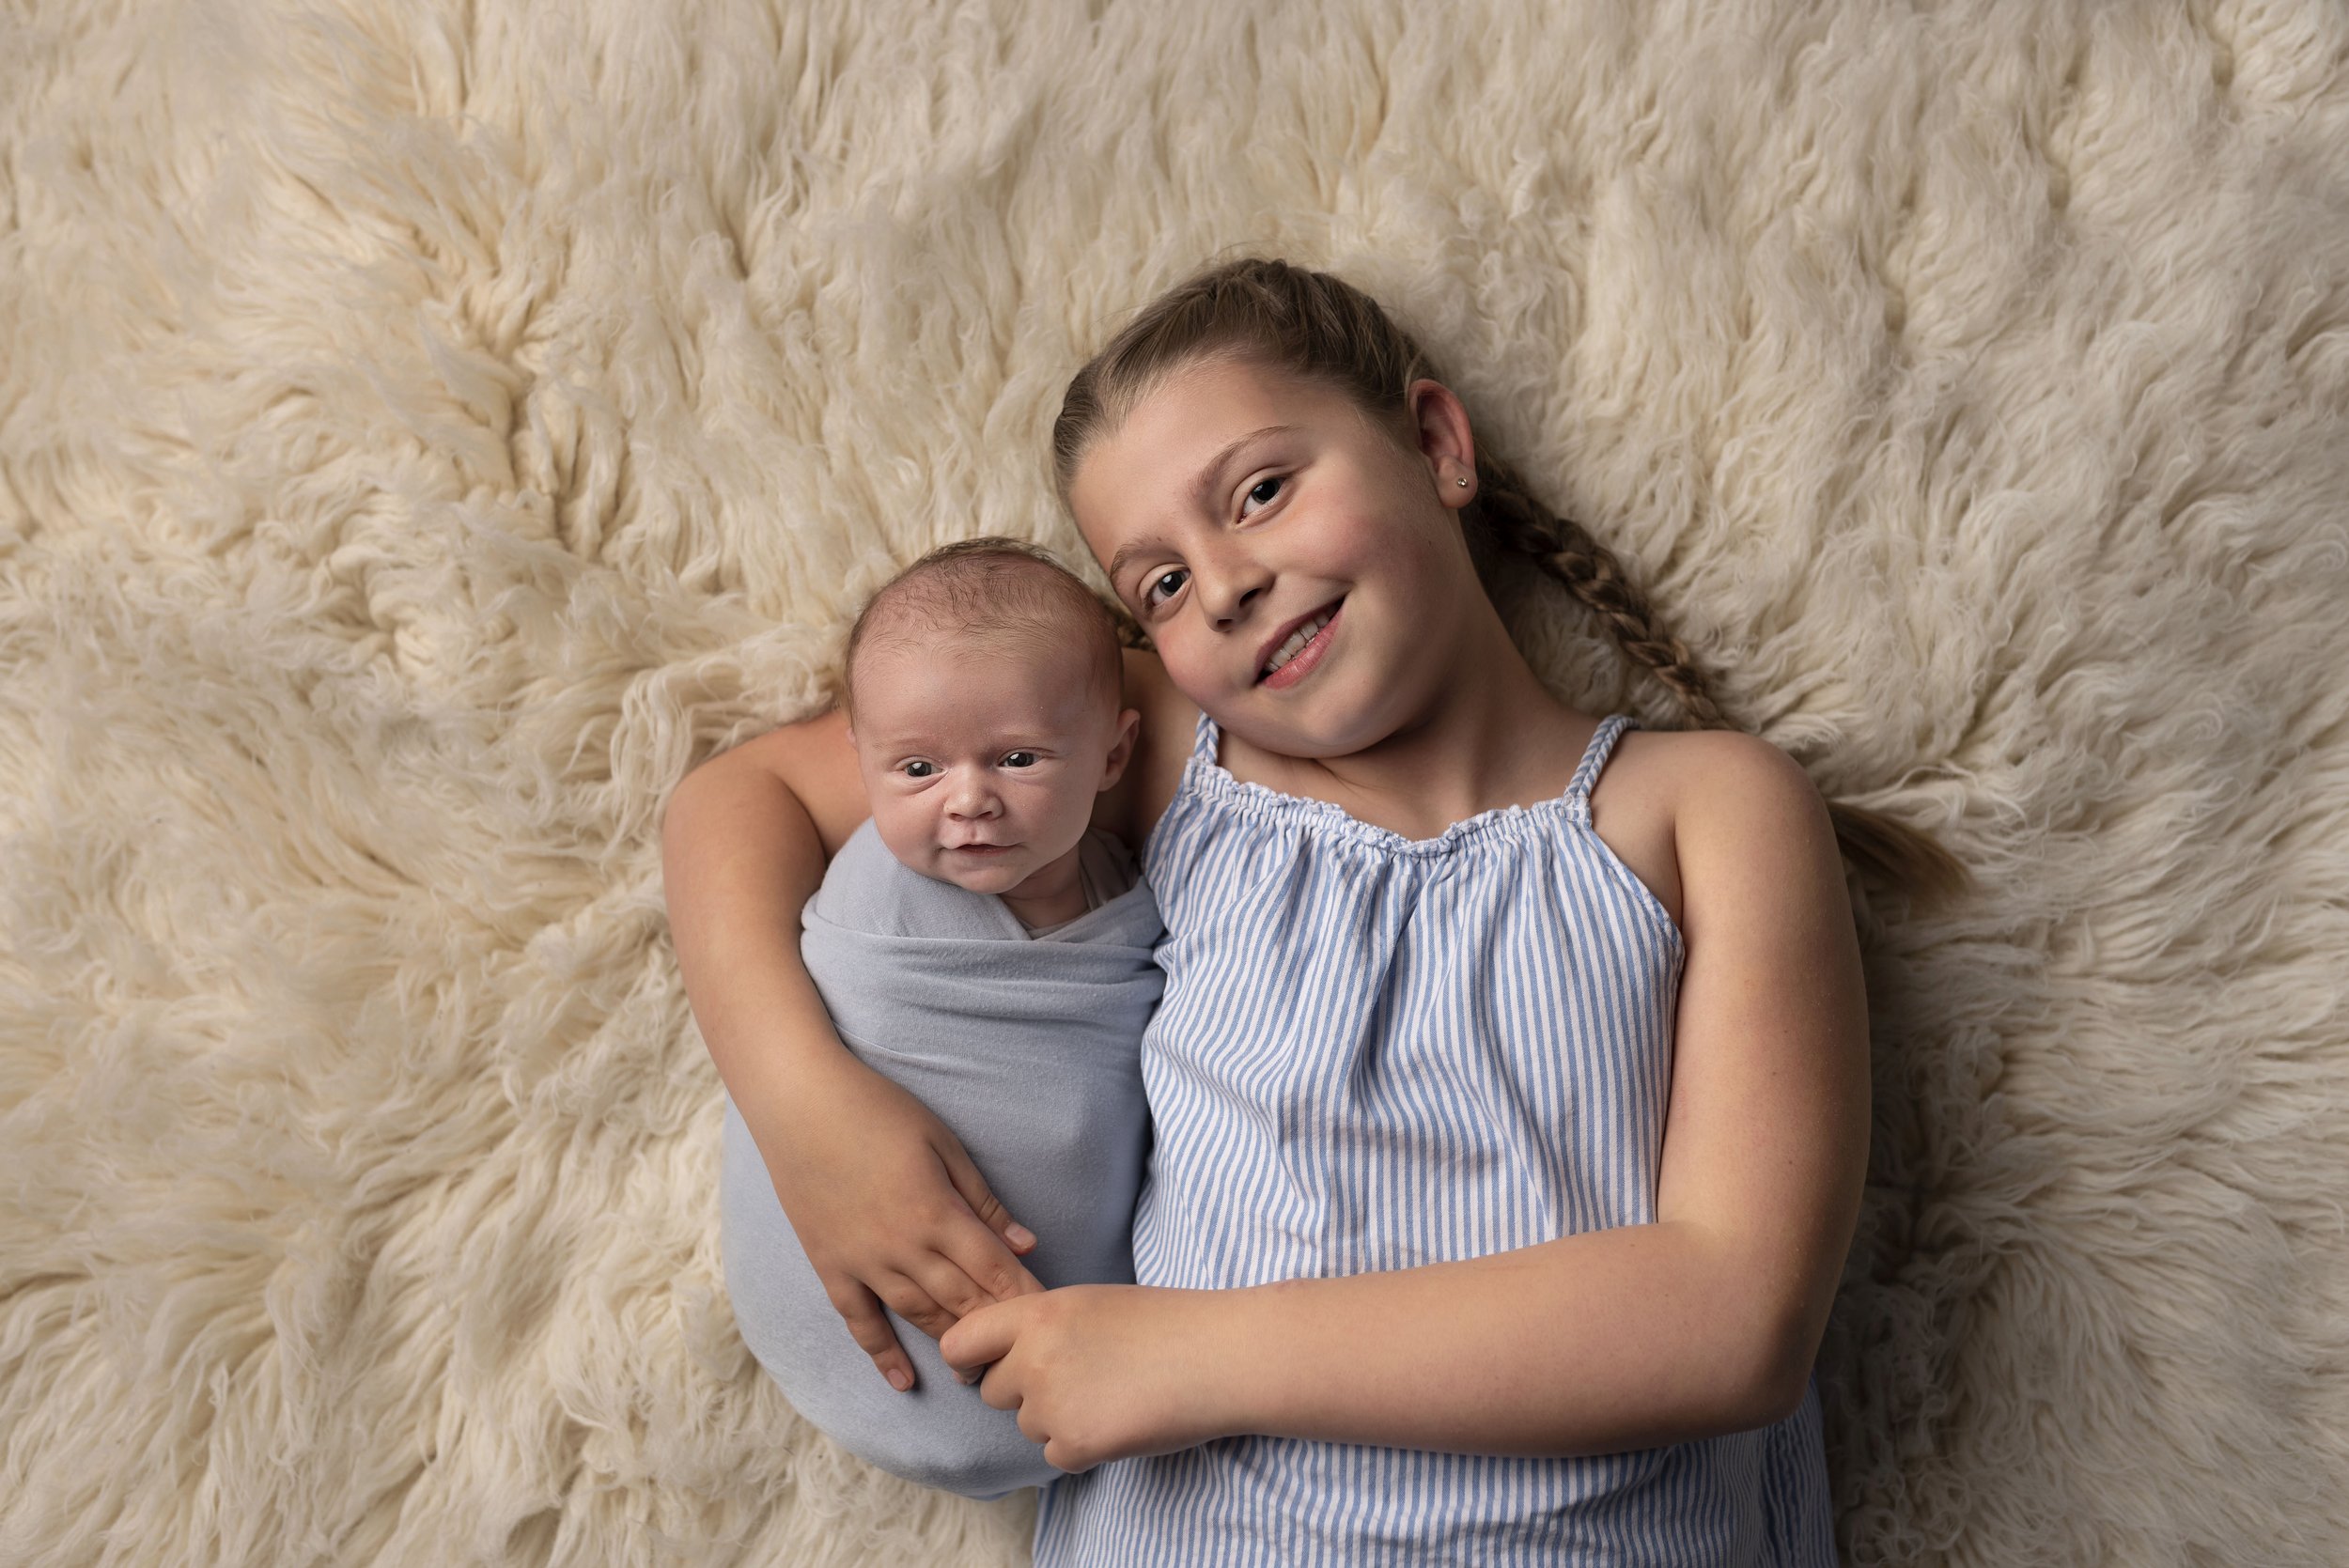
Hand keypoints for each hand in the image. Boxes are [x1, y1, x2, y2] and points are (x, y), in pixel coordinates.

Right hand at [756, 1049, 1044, 1391]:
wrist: (798, 1103)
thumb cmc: (877, 1110)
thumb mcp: (942, 1143)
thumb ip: (982, 1199)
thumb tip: (1025, 1243)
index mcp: (936, 1212)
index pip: (993, 1269)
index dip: (1025, 1295)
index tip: (1051, 1317)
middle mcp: (902, 1248)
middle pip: (962, 1300)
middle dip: (997, 1326)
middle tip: (1025, 1351)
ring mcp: (863, 1262)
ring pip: (919, 1315)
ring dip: (952, 1340)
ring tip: (980, 1367)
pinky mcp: (831, 1266)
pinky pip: (860, 1321)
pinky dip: (882, 1353)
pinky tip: (904, 1380)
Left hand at [937, 1285, 1234, 1472]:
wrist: (1216, 1356)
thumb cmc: (1162, 1323)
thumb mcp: (1088, 1302)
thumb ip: (1038, 1326)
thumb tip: (997, 1358)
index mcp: (1036, 1314)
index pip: (961, 1342)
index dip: (969, 1359)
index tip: (982, 1367)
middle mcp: (1034, 1359)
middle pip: (993, 1391)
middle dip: (1024, 1392)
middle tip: (1078, 1377)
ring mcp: (1053, 1405)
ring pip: (1028, 1425)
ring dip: (1058, 1418)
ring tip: (1109, 1393)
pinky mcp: (1076, 1445)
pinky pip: (1057, 1454)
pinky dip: (1084, 1446)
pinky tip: (1120, 1418)